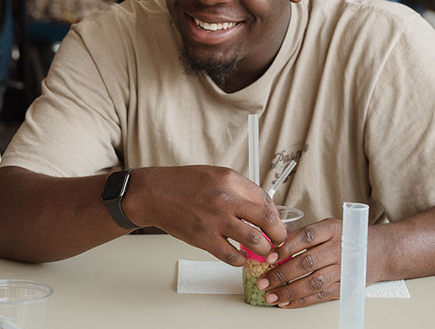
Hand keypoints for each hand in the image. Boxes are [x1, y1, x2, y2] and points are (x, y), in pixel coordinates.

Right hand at [127, 165, 286, 265]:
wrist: (155, 194)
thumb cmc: (185, 184)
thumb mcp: (217, 175)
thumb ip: (240, 189)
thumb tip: (263, 208)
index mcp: (231, 179)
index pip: (266, 200)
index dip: (276, 215)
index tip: (276, 223)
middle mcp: (226, 198)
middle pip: (268, 220)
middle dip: (279, 234)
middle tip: (278, 240)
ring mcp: (215, 220)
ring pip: (255, 241)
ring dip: (263, 249)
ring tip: (262, 250)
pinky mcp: (204, 238)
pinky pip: (232, 256)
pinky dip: (241, 260)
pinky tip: (240, 256)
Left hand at [254, 220, 392, 307]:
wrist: (381, 251)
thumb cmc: (348, 237)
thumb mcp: (329, 227)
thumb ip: (305, 235)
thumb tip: (275, 245)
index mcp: (333, 229)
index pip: (307, 237)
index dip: (287, 247)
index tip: (270, 257)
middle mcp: (340, 249)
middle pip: (308, 262)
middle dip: (282, 274)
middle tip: (264, 281)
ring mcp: (344, 269)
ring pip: (313, 283)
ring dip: (289, 291)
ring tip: (271, 296)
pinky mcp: (346, 286)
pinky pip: (321, 296)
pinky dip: (301, 301)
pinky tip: (286, 302)